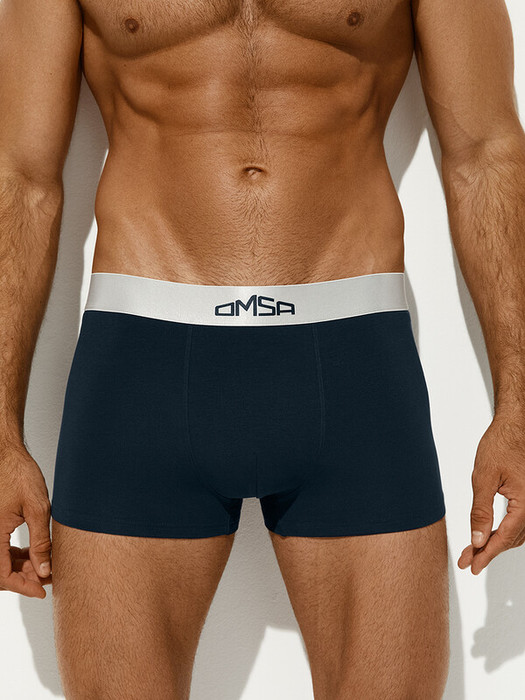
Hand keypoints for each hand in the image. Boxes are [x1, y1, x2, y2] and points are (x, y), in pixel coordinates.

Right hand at [0, 444, 51, 597]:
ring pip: (2, 562)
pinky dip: (18, 557)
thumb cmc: (20, 475)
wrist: (9, 456)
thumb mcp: (38, 509)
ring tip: (46, 566)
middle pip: (1, 571)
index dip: (21, 586)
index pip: (2, 574)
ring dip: (22, 568)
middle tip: (49, 577)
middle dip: (24, 578)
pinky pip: (2, 549)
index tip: (40, 591)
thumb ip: (40, 542)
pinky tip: (35, 555)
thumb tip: (44, 569)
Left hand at [458, 413, 524, 574]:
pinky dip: (503, 531)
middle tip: (467, 560)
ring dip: (495, 543)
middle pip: (511, 539)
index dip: (486, 554)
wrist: (513, 427)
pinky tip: (489, 535)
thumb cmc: (499, 446)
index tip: (472, 566)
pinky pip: (518, 522)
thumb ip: (480, 511)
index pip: (504, 537)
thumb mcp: (483, 478)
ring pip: (516, 533)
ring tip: (473, 551)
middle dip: (488, 551)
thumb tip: (476, 539)